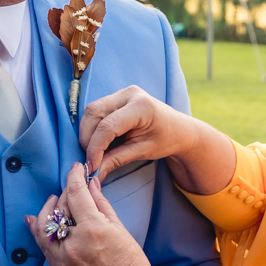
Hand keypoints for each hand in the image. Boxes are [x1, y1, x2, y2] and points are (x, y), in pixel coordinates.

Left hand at [26, 163, 158, 265]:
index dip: (74, 177)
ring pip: (43, 225)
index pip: (76, 193)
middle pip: (60, 207)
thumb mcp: (120, 230)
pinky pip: (42, 245)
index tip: (76, 168)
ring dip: (47, 209)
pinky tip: (35, 220)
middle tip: (72, 187)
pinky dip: (37, 230)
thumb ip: (102, 205)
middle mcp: (74, 242)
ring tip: (53, 201)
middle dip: (65, 193)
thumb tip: (91, 184)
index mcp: (94, 229)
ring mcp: (63, 258)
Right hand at [80, 87, 235, 194]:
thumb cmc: (165, 140)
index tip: (91, 166)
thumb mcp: (142, 152)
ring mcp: (123, 92)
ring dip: (88, 132)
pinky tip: (99, 141)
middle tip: (90, 159)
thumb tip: (94, 173)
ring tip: (94, 152)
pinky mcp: (118, 96)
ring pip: (92, 110)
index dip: (95, 147)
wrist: (178, 128)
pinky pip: (97, 110)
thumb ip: (116, 160)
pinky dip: (93, 127)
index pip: (107, 126)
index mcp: (141, 106)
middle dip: (87, 138)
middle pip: (94, 113)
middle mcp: (130, 94)